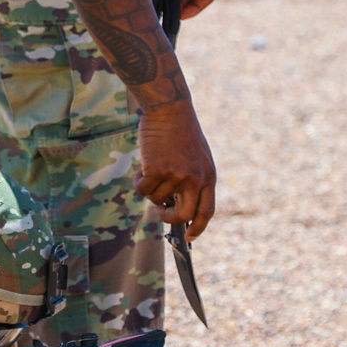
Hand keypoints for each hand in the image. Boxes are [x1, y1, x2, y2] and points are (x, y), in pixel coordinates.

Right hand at [134, 102, 215, 240]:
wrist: (169, 108)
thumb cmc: (180, 131)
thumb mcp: (197, 157)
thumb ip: (192, 179)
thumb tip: (175, 205)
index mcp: (208, 176)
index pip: (207, 210)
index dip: (198, 227)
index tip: (190, 237)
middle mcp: (195, 178)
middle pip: (183, 215)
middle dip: (168, 218)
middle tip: (160, 212)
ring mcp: (177, 175)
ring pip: (157, 199)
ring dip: (149, 189)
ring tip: (150, 170)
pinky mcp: (158, 170)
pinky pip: (143, 189)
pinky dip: (138, 182)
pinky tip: (141, 168)